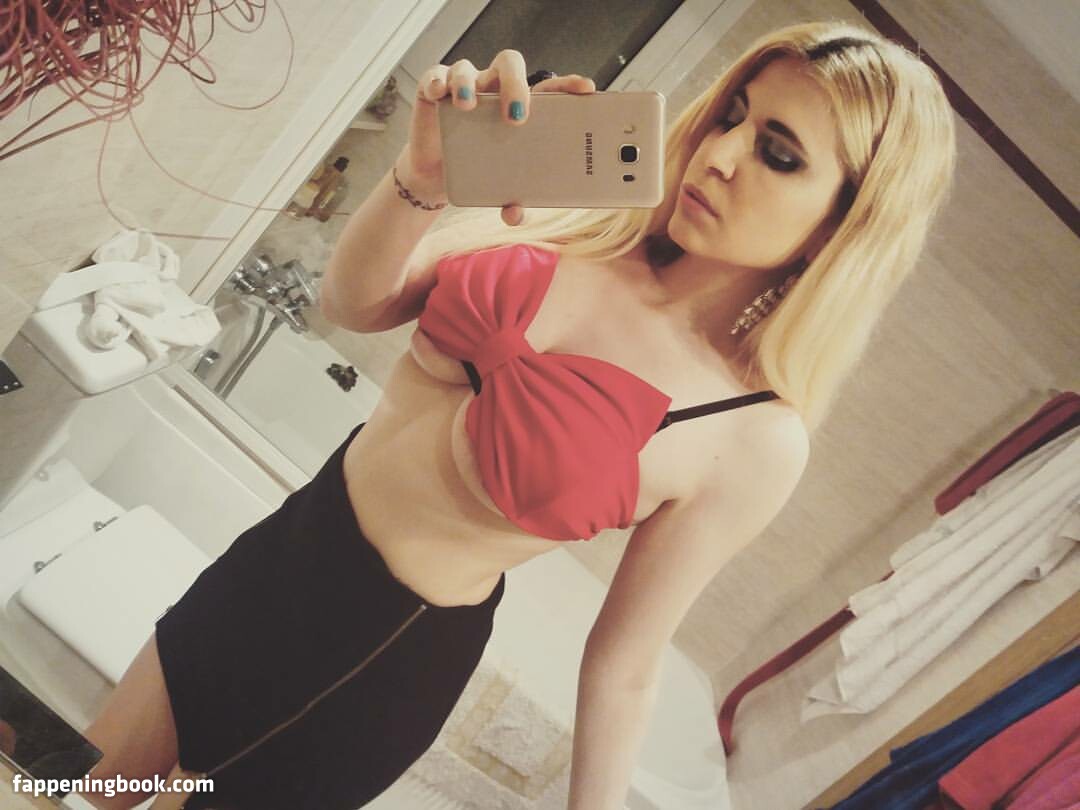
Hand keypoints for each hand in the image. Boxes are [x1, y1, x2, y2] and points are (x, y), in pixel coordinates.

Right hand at [406, 50, 595, 225]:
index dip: (568, 83)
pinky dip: (437, 82)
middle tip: (517, 116)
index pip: (547, 86)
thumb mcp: (500, 189)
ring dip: (468, 83)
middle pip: (509, 65)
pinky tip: (440, 95)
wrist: (438, 177)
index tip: (586, 90)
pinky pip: (435, 76)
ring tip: (468, 106)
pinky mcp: (434, 90)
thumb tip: (515, 216)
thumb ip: (513, 202)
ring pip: (468, 68)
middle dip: (515, 85)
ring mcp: (464, 87)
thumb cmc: (479, 171)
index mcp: (520, 106)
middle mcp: (493, 89)